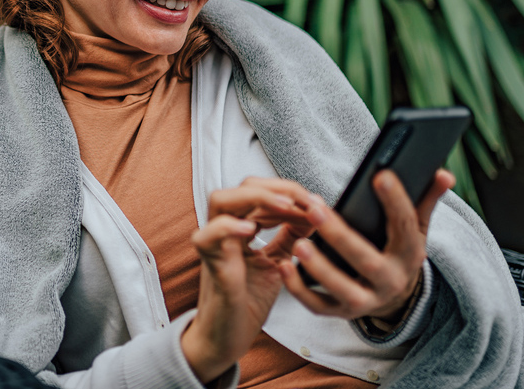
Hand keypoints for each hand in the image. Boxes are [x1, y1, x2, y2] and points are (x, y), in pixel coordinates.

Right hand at [180, 177, 316, 382]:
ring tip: (285, 206)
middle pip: (241, 187)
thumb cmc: (248, 300)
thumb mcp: (278, 262)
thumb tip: (314, 212)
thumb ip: (291, 237)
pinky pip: (208, 237)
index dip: (289, 191)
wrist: (228, 337)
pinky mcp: (211, 266)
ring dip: (256, 198)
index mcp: (239, 226)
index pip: (260, 190)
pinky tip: (251, 229)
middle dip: (277, 188)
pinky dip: (227, 227)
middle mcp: (224, 230)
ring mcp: (215, 245)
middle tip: (306, 202)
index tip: (316, 203)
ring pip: (220, 200)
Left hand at [278, 169, 454, 321]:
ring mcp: (365, 300)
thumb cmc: (396, 249)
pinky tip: (284, 265)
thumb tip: (444, 172)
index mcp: (410, 255)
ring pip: (342, 288)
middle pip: (365, 260)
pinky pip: (318, 306)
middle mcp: (390, 281)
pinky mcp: (341, 312)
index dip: (395, 201)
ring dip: (319, 267)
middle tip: (314, 207)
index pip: (405, 225)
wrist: (393, 296)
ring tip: (299, 243)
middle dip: (339, 234)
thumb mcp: (415, 228)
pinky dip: (299, 289)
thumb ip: (426, 199)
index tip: (380, 175)